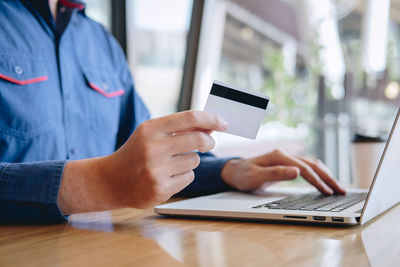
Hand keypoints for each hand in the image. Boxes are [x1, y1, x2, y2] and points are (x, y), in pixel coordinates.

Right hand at [58, 110, 228, 213]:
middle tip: (207, 142)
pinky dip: (184, 175)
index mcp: (151, 129)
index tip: (223, 122)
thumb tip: (210, 124)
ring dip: (190, 160)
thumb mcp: (150, 133)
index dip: (212, 118)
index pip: (190, 117)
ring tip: (171, 163)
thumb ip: (178, 127)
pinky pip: (189, 177)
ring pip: (195, 160)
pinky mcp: (161, 189)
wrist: (111, 180)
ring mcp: (157, 170)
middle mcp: (153, 148)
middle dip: (209, 140)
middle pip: (199, 139)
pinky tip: (167, 176)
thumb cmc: (136, 153)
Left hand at [221, 149, 345, 194]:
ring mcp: (286, 158)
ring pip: (312, 164)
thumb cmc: (243, 175)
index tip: (328, 192)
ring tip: (338, 188)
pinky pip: (307, 167)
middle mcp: (285, 154)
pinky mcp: (287, 164)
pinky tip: (325, 181)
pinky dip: (319, 174)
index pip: (304, 168)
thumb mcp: (256, 177)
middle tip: (341, 191)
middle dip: (328, 178)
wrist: (234, 171)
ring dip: (326, 175)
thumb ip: (275, 174)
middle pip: (312, 165)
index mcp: (279, 156)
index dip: (317, 181)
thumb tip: (296, 171)